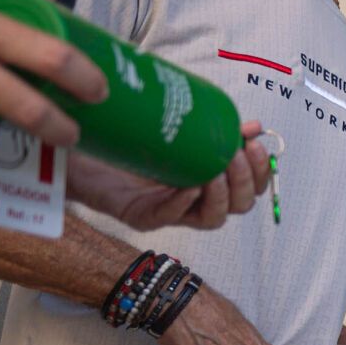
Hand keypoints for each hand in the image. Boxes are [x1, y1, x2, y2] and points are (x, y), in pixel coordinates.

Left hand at [69, 121, 273, 229]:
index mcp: (209, 181)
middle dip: (245, 181)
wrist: (84, 150)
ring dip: (221, 195)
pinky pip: (171, 217)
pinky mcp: (143, 217)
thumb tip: (255, 126)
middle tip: (236, 156)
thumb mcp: (182, 130)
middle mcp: (195, 200)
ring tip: (216, 170)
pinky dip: (184, 203)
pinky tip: (191, 186)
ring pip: (213, 218)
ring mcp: (170, 211)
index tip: (256, 144)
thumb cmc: (133, 142)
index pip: (250, 187)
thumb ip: (215, 129)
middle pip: (240, 205)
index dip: (261, 172)